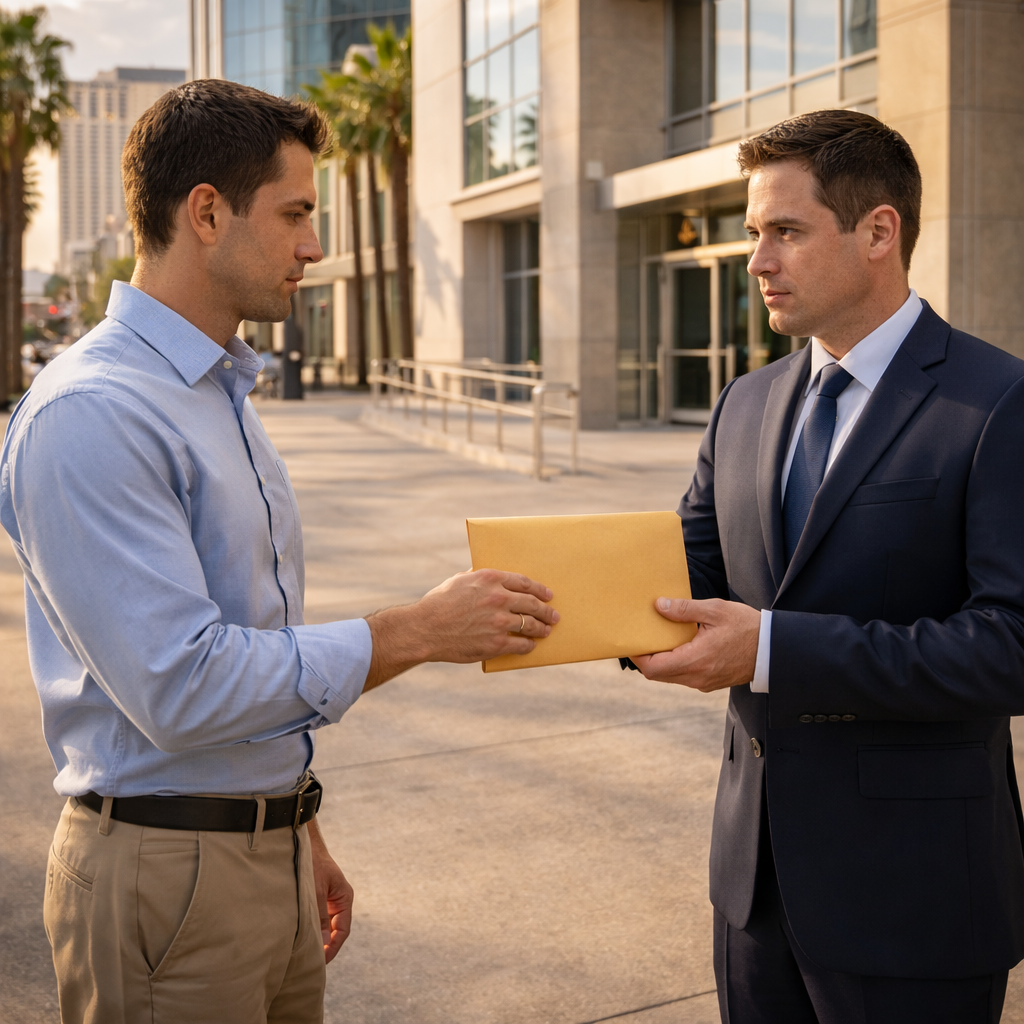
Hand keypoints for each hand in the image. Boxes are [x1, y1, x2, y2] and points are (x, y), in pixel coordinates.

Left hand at [307, 816, 352, 963]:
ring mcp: (329, 899)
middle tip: (310, 963)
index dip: (333, 948)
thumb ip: (319, 916)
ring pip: (325, 925)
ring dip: (317, 937)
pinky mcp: (318, 898)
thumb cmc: (312, 864)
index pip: (342, 931)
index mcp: (344, 898)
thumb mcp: (315, 891)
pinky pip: (317, 918)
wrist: (303, 844)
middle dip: (325, 946)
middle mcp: (339, 901)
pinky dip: (311, 928)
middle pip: (335, 930)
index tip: (321, 961)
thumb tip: (321, 941)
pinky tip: (299, 937)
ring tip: (304, 953)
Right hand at [364, 569, 558, 688]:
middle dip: (546, 610)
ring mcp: (499, 621)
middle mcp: (498, 598)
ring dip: (542, 628)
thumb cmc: (438, 603)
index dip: (540, 589)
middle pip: (532, 603)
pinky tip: (530, 645)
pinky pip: (521, 644)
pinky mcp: (496, 643)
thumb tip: (491, 578)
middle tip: (553, 615)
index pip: (524, 582)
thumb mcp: (458, 580)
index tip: (548, 595)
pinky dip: (528, 645)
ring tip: (546, 630)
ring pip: (530, 624)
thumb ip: (478, 578)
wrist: (425, 629)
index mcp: (490, 579)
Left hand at [632, 597, 759, 691]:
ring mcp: (704, 683)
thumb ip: (684, 609)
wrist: (774, 649)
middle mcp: (696, 677)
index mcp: (695, 661)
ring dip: (661, 661)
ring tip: (659, 639)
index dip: (637, 657)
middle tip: (642, 638)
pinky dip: (675, 664)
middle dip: (646, 659)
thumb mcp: (715, 610)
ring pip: (670, 677)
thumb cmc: (747, 627)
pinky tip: (678, 646)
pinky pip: (684, 677)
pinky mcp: (710, 683)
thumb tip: (659, 606)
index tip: (630, 641)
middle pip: (658, 675)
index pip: (653, 668)